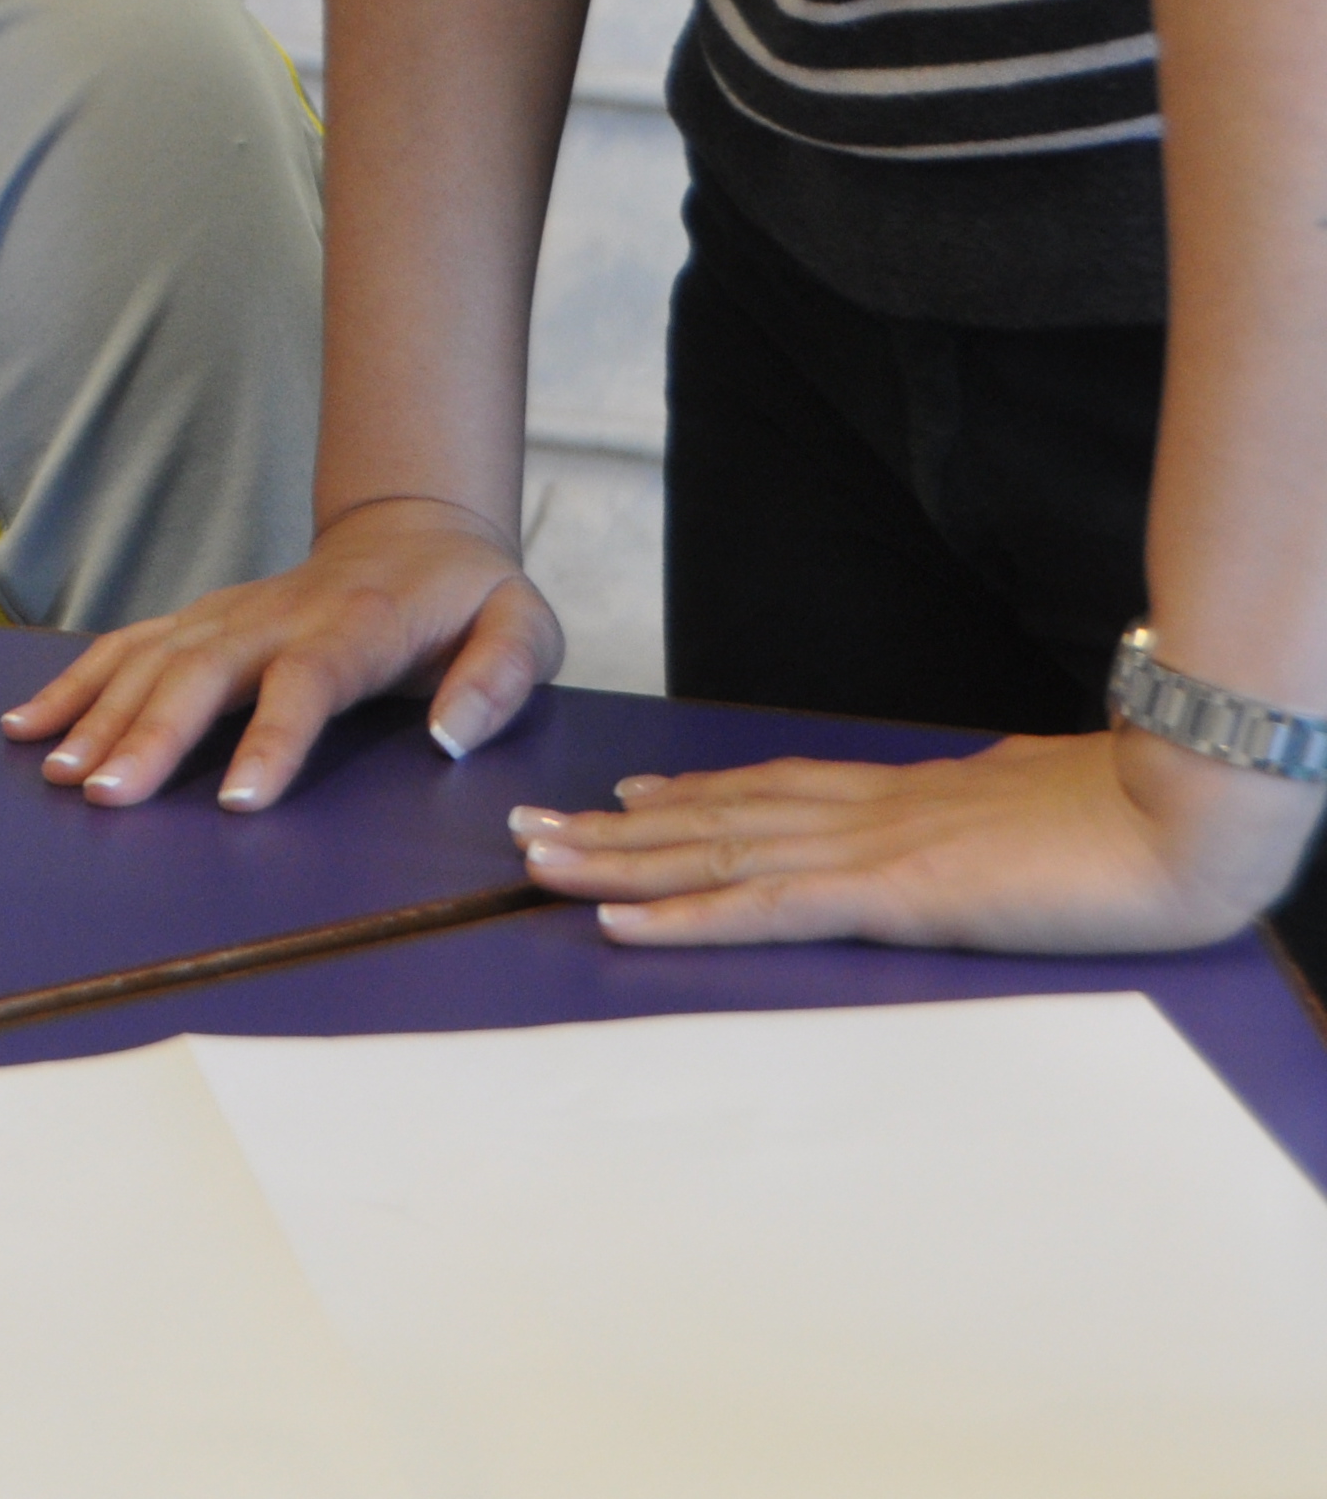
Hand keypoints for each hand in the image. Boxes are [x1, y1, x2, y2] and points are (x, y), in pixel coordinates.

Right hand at [0, 494, 565, 808]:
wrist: (414, 527)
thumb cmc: (471, 596)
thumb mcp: (525, 625)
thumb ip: (498, 678)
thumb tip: (448, 738)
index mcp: (358, 625)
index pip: (307, 682)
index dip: (272, 738)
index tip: (238, 800)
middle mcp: (275, 616)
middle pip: (201, 674)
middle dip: (149, 734)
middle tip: (106, 795)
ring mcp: (227, 614)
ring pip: (149, 660)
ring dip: (98, 714)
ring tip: (57, 773)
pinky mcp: (198, 620)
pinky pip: (125, 647)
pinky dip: (73, 683)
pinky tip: (26, 725)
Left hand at [508, 726, 1325, 952]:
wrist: (1185, 810)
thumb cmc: (1130, 814)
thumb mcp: (1031, 811)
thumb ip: (979, 818)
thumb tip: (964, 821)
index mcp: (899, 795)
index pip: (766, 792)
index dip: (685, 797)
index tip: (617, 799)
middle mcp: (864, 811)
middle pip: (712, 819)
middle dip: (612, 830)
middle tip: (525, 829)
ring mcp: (870, 849)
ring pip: (712, 855)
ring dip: (615, 864)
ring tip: (536, 862)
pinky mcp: (890, 894)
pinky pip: (762, 907)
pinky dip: (681, 914)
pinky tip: (618, 918)